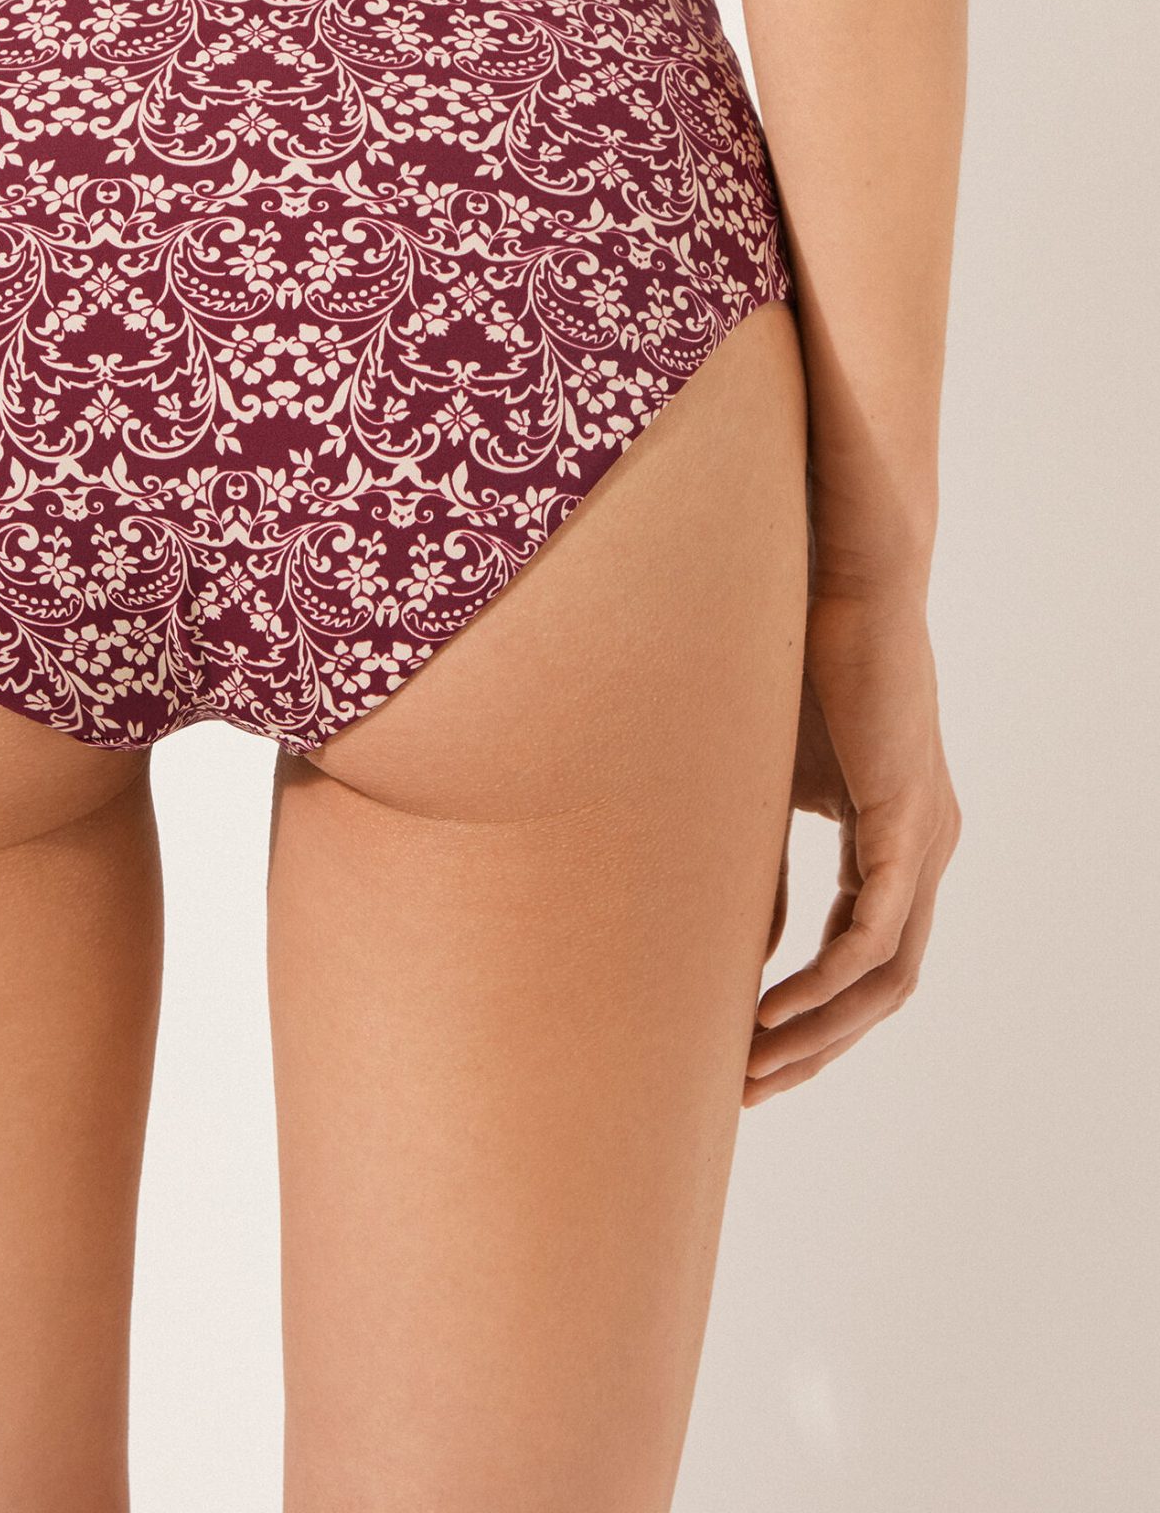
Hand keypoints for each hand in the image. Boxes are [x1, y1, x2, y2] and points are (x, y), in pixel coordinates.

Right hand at [746, 583, 957, 1103]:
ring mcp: (928, 836)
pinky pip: (875, 933)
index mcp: (897, 834)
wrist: (842, 578)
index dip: (813, 1014)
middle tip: (748, 1087)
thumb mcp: (767, 782)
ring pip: (888, 975)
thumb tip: (737, 947)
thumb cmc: (796, 658)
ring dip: (820, 1031)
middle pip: (887, 987)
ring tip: (754, 1064)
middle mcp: (926, 845)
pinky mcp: (910, 819)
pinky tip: (775, 1011)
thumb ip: (761, 862)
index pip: (867, 954)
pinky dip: (827, 983)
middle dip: (816, 1046)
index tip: (748, 1050)